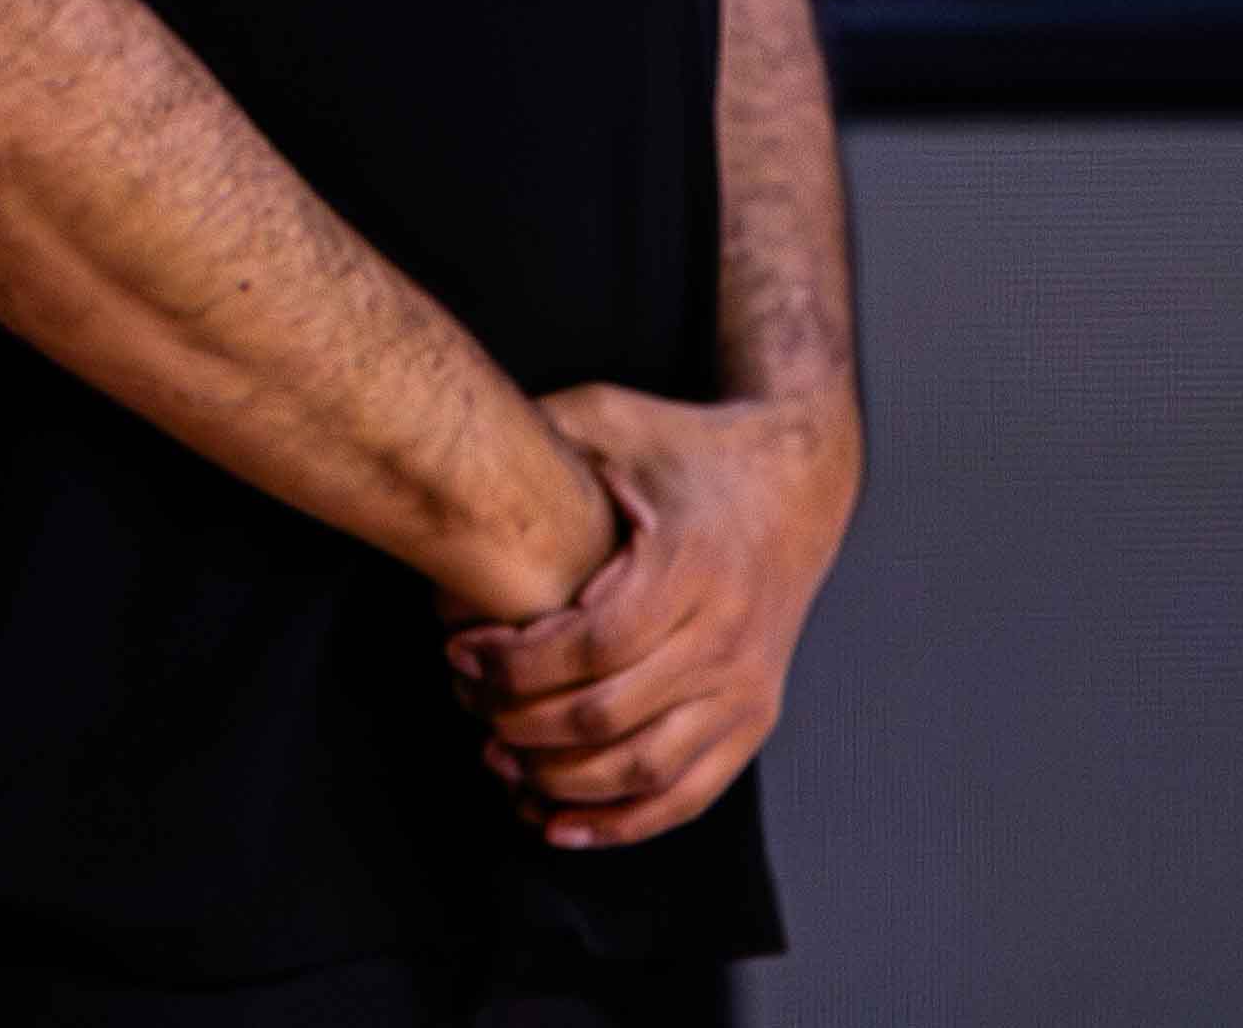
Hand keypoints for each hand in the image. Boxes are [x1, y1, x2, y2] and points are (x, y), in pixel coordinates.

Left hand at [444, 384, 857, 851]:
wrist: (793, 483)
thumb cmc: (685, 448)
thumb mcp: (610, 416)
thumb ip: (538, 431)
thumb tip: (449, 446)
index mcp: (687, 567)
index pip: (592, 645)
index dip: (516, 664)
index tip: (457, 654)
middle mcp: (724, 636)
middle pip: (609, 714)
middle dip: (521, 723)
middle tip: (465, 706)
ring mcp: (745, 687)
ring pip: (645, 767)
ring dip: (562, 781)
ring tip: (498, 763)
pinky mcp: (755, 719)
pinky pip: (689, 794)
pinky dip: (624, 822)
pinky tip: (561, 826)